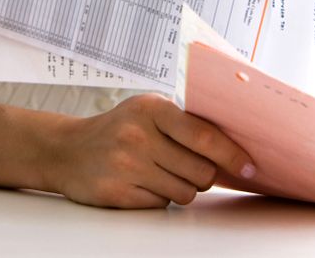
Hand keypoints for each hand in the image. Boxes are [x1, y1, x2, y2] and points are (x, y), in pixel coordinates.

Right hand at [49, 93, 254, 207]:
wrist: (66, 149)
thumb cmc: (118, 129)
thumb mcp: (147, 111)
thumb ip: (185, 123)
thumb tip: (234, 148)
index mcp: (150, 109)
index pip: (203, 135)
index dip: (231, 154)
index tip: (249, 166)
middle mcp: (137, 135)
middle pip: (200, 171)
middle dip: (203, 175)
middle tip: (187, 167)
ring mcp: (125, 165)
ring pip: (185, 193)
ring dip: (181, 188)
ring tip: (159, 172)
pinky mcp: (118, 193)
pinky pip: (162, 204)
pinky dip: (158, 198)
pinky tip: (140, 182)